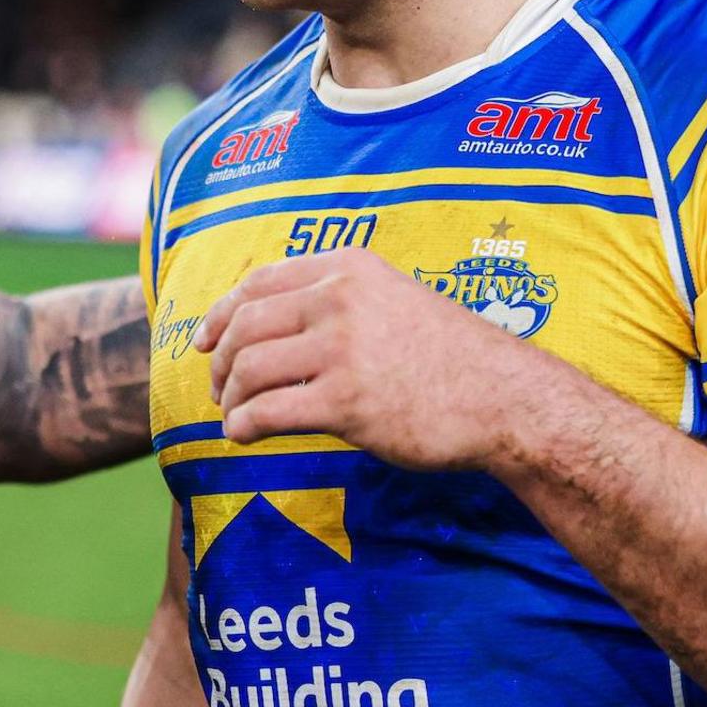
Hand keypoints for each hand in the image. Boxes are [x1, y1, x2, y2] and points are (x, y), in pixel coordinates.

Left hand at [197, 247, 552, 471]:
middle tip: (218, 389)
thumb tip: (273, 328)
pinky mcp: (345, 401)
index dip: (220, 313)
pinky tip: (245, 436)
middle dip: (220, 361)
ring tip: (233, 417)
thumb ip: (339, 302)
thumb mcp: (392, 299)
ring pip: (248, 368)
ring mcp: (341, 349)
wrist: (503, 398)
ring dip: (229, 397)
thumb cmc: (449, 357)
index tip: (203, 341)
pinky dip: (243, 425)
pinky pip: (267, 411)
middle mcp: (339, 299)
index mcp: (347, 269)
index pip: (259, 282)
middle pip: (245, 325)